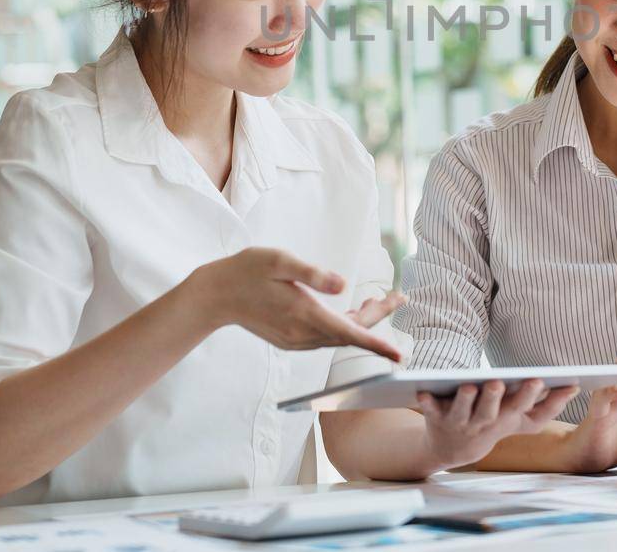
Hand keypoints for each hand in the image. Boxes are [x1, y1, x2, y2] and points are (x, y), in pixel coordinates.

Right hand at [186, 247, 404, 361]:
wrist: (216, 295)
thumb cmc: (247, 271)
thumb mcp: (280, 261)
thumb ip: (313, 273)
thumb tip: (343, 284)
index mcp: (304, 314)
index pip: (350, 333)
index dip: (378, 344)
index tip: (400, 355)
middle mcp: (302, 333)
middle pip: (350, 333)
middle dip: (377, 318)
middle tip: (399, 297)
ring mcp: (295, 340)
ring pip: (338, 336)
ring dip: (361, 322)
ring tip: (378, 301)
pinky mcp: (290, 340)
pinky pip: (325, 337)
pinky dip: (343, 327)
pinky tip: (349, 312)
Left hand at [415, 379, 580, 471]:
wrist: (453, 449)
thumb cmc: (493, 424)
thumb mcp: (522, 420)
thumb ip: (549, 405)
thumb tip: (577, 386)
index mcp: (508, 420)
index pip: (524, 410)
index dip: (528, 397)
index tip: (540, 379)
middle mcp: (485, 424)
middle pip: (492, 412)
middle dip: (497, 398)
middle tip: (499, 382)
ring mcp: (460, 423)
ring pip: (463, 412)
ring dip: (466, 400)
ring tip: (470, 385)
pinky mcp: (437, 419)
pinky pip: (430, 411)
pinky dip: (427, 402)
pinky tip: (422, 391)